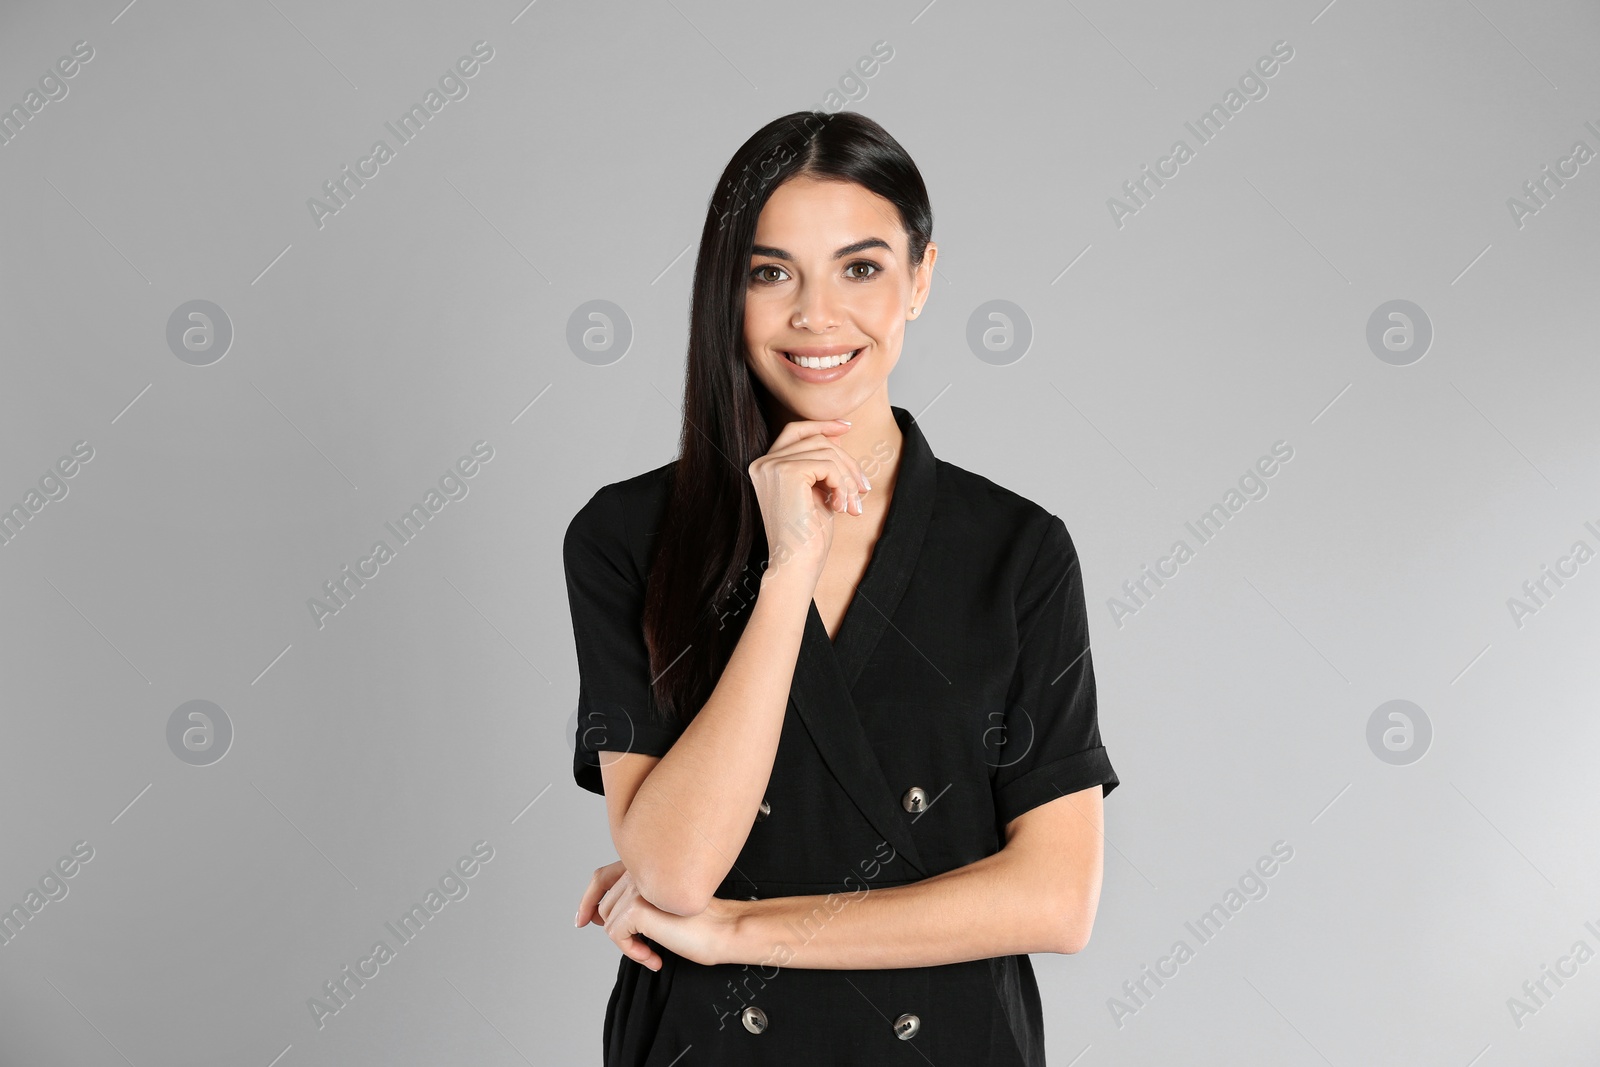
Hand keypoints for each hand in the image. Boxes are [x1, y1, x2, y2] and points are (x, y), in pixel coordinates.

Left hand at [576, 860, 741, 969]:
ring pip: (608, 921)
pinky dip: (631, 951)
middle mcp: (639, 869)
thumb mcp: (660, 905)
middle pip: (604, 905)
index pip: (601, 877)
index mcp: (646, 864)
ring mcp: (638, 886)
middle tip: (643, 948)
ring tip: (651, 952)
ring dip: (627, 944)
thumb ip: (633, 900)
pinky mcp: (638, 906)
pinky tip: (653, 957)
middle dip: (619, 932)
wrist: (724, 930)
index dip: (588, 899)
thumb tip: (595, 915)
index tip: (583, 920)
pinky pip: (615, 935)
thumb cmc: (700, 921)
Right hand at [747, 418, 871, 580]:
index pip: (795, 430)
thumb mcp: (817, 492)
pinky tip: (841, 507)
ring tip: (854, 504)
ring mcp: (772, 466)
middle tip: (863, 488)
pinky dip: (842, 484)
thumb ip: (821, 464)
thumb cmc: (807, 536)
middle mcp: (763, 463)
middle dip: (847, 462)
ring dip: (848, 477)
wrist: (797, 564)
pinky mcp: (787, 472)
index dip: (821, 424)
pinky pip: (828, 465)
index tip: (846, 427)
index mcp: (765, 466)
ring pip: (826, 451)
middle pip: (816, 440)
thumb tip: (837, 434)